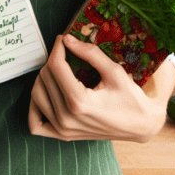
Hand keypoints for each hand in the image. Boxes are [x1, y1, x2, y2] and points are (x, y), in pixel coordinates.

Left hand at [28, 33, 174, 143]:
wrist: (140, 125)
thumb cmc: (130, 98)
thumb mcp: (114, 71)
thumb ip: (90, 53)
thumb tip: (67, 39)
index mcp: (80, 102)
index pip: (55, 67)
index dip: (57, 48)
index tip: (63, 39)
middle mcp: (67, 118)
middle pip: (45, 78)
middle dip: (53, 60)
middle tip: (66, 53)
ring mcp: (63, 130)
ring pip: (36, 95)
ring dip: (43, 78)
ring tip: (58, 70)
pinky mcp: (63, 136)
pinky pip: (35, 123)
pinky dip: (35, 107)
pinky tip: (47, 93)